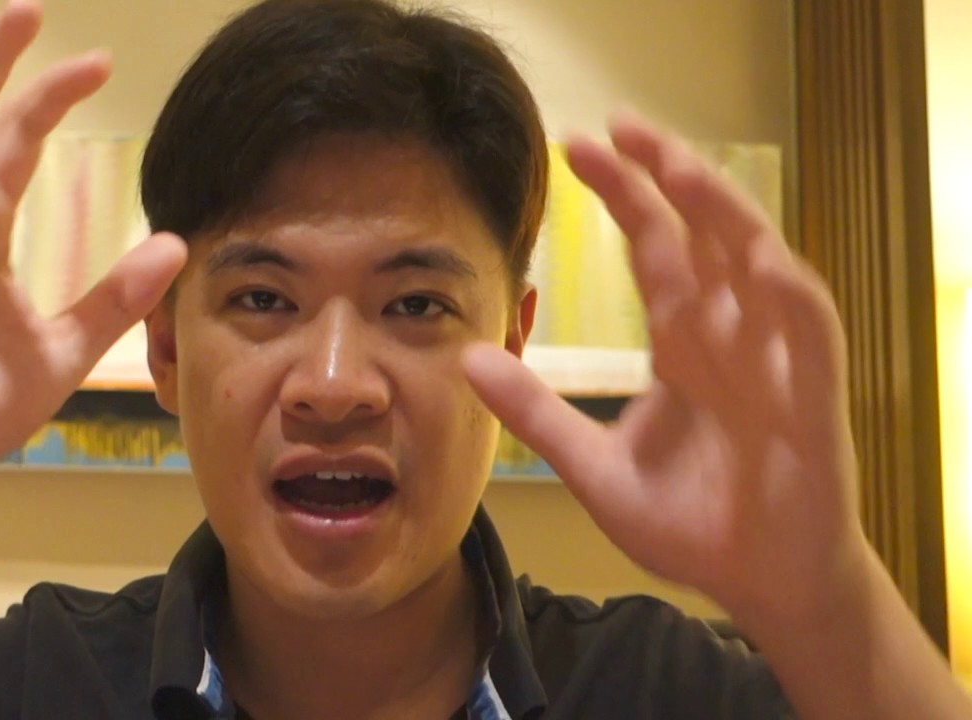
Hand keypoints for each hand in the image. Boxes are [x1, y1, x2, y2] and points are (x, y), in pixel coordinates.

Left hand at [463, 113, 866, 626]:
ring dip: (723, 213)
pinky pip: (809, 328)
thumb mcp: (595, 468)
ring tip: (678, 168)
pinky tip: (758, 258)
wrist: (757, 583)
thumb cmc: (691, 523)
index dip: (623, 196)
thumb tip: (468, 358)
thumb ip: (538, 413)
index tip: (576, 149)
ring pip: (756, 261)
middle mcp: (727, 333)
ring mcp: (773, 357)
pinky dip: (787, 291)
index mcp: (682, 341)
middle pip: (700, 235)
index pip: (653, 246)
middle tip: (619, 126)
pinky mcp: (812, 393)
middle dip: (665, 177)